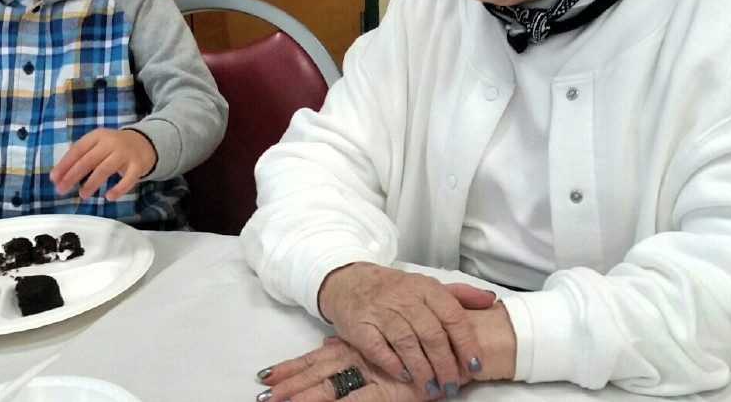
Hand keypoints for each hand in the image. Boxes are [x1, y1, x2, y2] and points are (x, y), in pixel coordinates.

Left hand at [50, 128, 156, 200]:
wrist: (145, 143)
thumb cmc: (114, 147)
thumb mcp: (98, 145)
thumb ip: (81, 157)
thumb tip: (58, 177)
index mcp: (98, 136)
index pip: (78, 149)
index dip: (65, 164)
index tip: (53, 178)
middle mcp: (111, 143)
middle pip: (89, 160)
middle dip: (73, 176)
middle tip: (62, 190)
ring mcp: (125, 154)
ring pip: (105, 169)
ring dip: (92, 183)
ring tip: (82, 195)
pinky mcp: (138, 166)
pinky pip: (128, 179)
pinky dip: (119, 188)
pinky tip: (109, 196)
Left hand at [258, 335, 453, 400]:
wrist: (467, 341)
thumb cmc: (432, 337)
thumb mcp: (392, 335)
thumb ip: (355, 343)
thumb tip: (327, 344)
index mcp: (359, 346)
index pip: (317, 358)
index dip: (291, 369)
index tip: (265, 378)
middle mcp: (362, 358)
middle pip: (317, 373)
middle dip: (289, 386)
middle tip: (262, 398)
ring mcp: (375, 373)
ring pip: (331, 387)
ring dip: (305, 397)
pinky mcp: (391, 390)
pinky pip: (360, 399)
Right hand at [317, 263, 496, 396]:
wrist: (349, 281)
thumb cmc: (393, 288)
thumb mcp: (426, 286)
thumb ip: (459, 295)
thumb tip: (490, 300)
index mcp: (425, 287)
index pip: (452, 315)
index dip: (466, 343)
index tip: (476, 365)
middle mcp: (404, 297)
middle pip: (431, 333)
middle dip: (445, 364)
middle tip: (453, 384)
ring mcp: (381, 311)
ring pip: (407, 343)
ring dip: (422, 369)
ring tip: (432, 387)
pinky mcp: (361, 325)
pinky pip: (379, 348)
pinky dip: (394, 364)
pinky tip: (405, 376)